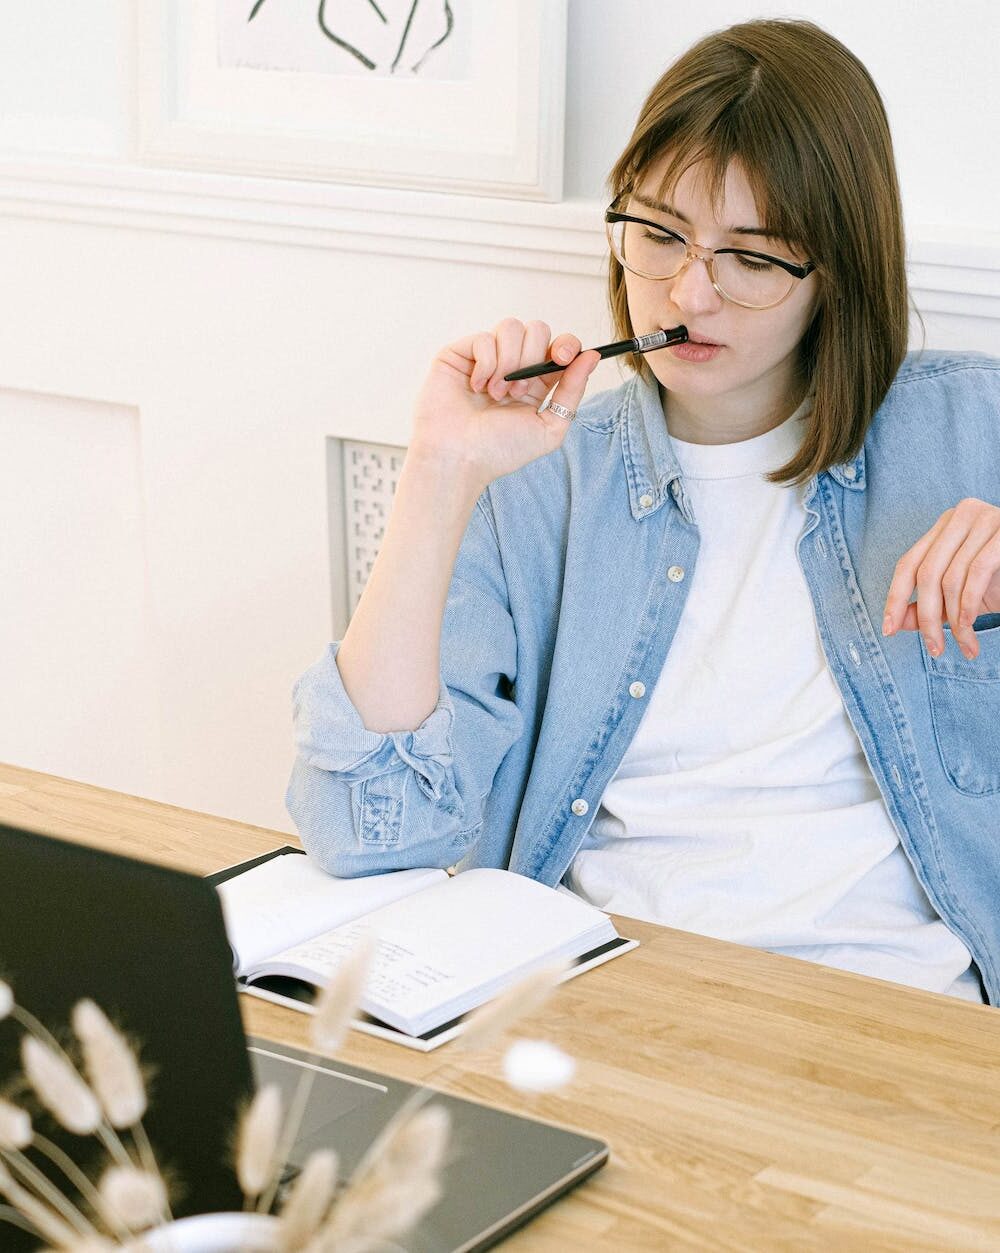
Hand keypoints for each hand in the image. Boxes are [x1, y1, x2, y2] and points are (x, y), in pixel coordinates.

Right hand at [410, 318, 600, 488]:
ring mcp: (485, 357)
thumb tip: (592, 355)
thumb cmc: (499, 451)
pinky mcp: (460, 353)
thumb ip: (572, 391)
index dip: (566, 345)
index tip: (563, 358)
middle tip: (518, 391)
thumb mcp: (549, 427)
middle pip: (537, 329)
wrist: (458, 458)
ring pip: (511, 327)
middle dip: (532, 358)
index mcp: (536, 382)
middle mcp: (511, 366)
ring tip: (496, 394)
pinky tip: (476, 387)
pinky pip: (484, 338)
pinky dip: (485, 364)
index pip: (559, 346)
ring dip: (508, 363)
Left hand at [882, 498, 999, 658]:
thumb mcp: (960, 596)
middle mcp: (962, 514)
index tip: (888, 630)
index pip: (908, 564)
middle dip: (927, 618)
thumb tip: (896, 623)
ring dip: (955, 621)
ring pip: (951, 578)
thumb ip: (928, 605)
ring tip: (965, 646)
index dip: (895, 598)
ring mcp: (986, 518)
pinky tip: (970, 625)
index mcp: (944, 526)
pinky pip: (977, 572)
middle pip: (926, 573)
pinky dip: (969, 604)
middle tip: (935, 649)